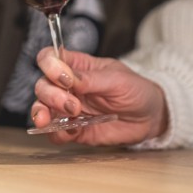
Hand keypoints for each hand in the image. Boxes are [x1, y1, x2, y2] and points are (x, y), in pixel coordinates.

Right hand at [31, 47, 167, 145]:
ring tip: (53, 121)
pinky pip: (54, 132)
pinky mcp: (73, 130)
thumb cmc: (136, 90)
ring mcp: (68, 109)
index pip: (50, 58)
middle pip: (42, 85)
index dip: (49, 65)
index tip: (64, 78)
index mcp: (76, 67)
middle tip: (74, 106)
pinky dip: (56, 133)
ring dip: (43, 113)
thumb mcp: (118, 79)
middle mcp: (67, 87)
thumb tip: (67, 77)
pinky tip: (71, 132)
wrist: (151, 118)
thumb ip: (91, 79)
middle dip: (51, 95)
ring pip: (41, 108)